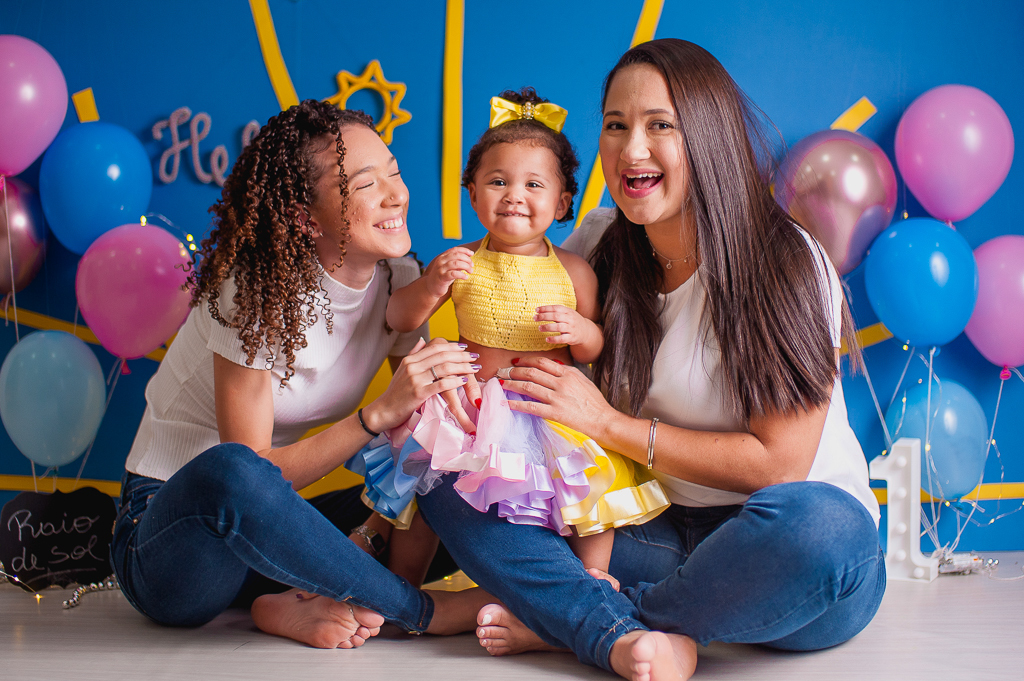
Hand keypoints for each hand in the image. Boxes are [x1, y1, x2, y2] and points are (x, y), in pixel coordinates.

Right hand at [362, 338, 475, 432]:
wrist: (382, 411)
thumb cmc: (395, 393)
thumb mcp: (402, 371)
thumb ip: (413, 355)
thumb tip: (423, 340)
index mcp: (410, 359)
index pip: (435, 347)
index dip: (452, 346)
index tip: (465, 347)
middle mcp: (412, 366)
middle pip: (442, 355)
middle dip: (461, 355)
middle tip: (475, 357)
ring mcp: (415, 379)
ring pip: (444, 368)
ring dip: (462, 367)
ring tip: (474, 369)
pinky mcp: (418, 393)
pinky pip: (440, 384)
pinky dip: (454, 381)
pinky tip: (463, 381)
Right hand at [425, 247, 473, 297]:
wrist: (431, 288)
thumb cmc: (442, 277)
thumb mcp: (449, 268)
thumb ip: (456, 263)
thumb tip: (469, 260)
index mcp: (442, 257)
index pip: (455, 250)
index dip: (464, 250)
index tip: (472, 253)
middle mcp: (441, 261)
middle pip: (457, 255)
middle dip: (467, 259)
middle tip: (472, 265)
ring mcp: (440, 269)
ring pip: (456, 264)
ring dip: (466, 266)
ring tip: (470, 271)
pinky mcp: (442, 277)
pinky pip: (454, 274)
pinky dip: (462, 275)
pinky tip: (465, 277)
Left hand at [498, 357, 617, 437]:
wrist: (603, 420)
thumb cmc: (594, 402)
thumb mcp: (582, 380)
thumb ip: (567, 373)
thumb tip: (552, 366)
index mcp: (568, 373)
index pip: (542, 362)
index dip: (526, 361)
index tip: (516, 362)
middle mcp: (561, 383)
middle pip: (532, 372)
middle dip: (514, 371)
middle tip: (503, 371)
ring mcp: (557, 398)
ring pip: (529, 387)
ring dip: (512, 384)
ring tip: (501, 384)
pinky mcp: (555, 413)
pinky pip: (531, 407)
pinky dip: (517, 404)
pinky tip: (507, 403)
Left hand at [535, 305, 599, 346]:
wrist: (586, 331)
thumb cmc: (572, 321)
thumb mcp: (567, 313)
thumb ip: (556, 312)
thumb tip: (540, 311)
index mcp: (568, 311)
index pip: (556, 308)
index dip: (545, 308)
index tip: (536, 310)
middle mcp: (570, 319)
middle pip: (556, 316)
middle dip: (544, 317)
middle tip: (535, 318)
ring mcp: (571, 328)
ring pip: (558, 327)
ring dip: (547, 327)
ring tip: (539, 328)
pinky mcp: (572, 338)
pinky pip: (562, 339)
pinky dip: (554, 339)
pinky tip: (547, 339)